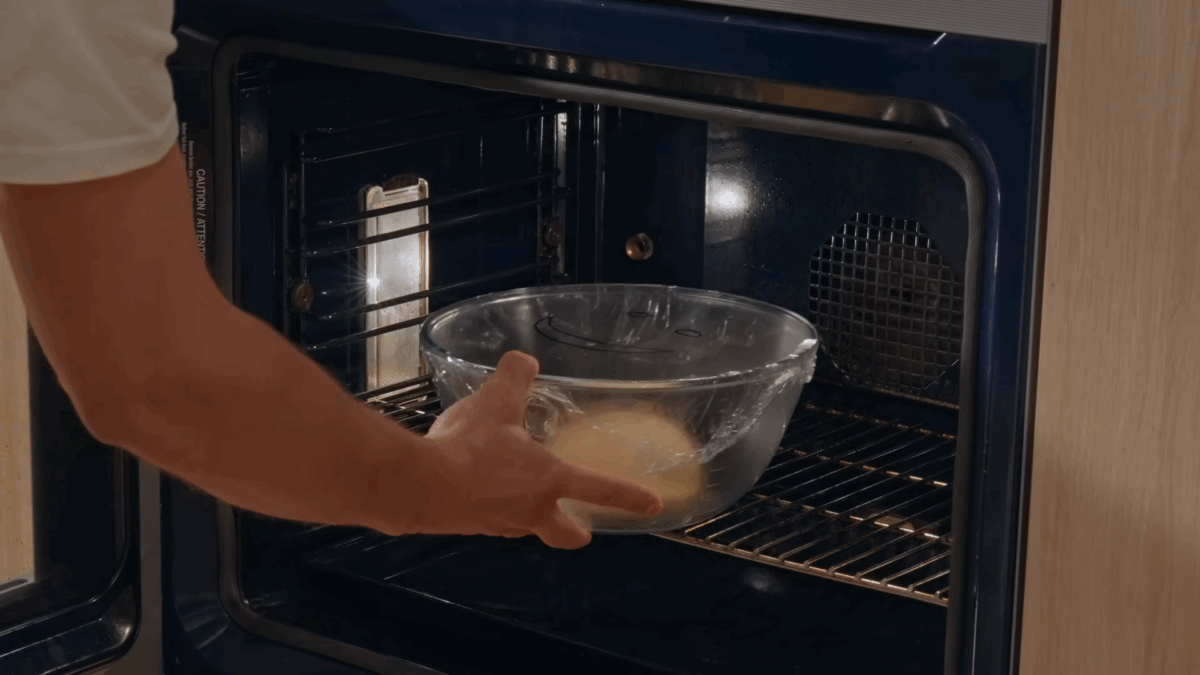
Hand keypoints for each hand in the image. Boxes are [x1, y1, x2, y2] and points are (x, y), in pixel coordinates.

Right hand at [380, 351, 662, 548]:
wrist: (419, 486)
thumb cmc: (467, 448)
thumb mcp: (496, 401)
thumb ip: (515, 376)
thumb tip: (523, 360)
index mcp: (549, 481)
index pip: (600, 490)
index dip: (630, 497)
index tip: (653, 505)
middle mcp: (531, 511)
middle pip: (566, 535)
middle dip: (576, 532)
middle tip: (581, 525)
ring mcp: (501, 525)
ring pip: (527, 527)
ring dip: (530, 514)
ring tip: (516, 488)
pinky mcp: (472, 527)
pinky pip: (493, 520)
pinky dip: (494, 507)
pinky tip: (477, 486)